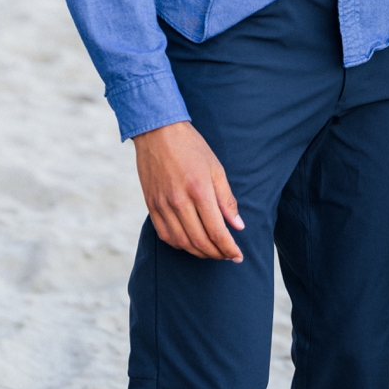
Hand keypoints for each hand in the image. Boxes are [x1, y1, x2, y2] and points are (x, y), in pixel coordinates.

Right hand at [132, 121, 245, 259]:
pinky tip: (190, 244)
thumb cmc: (191, 147)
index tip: (238, 255)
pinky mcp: (151, 205)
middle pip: (200, 241)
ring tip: (212, 252)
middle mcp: (179, 201)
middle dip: (217, 253)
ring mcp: (162, 205)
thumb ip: (226, 199)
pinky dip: (180, 244)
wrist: (158, 132)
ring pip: (182, 242)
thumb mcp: (216, 168)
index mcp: (199, 190)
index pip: (217, 231)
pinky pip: (165, 235)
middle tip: (228, 256)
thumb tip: (238, 226)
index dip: (229, 248)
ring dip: (199, 252)